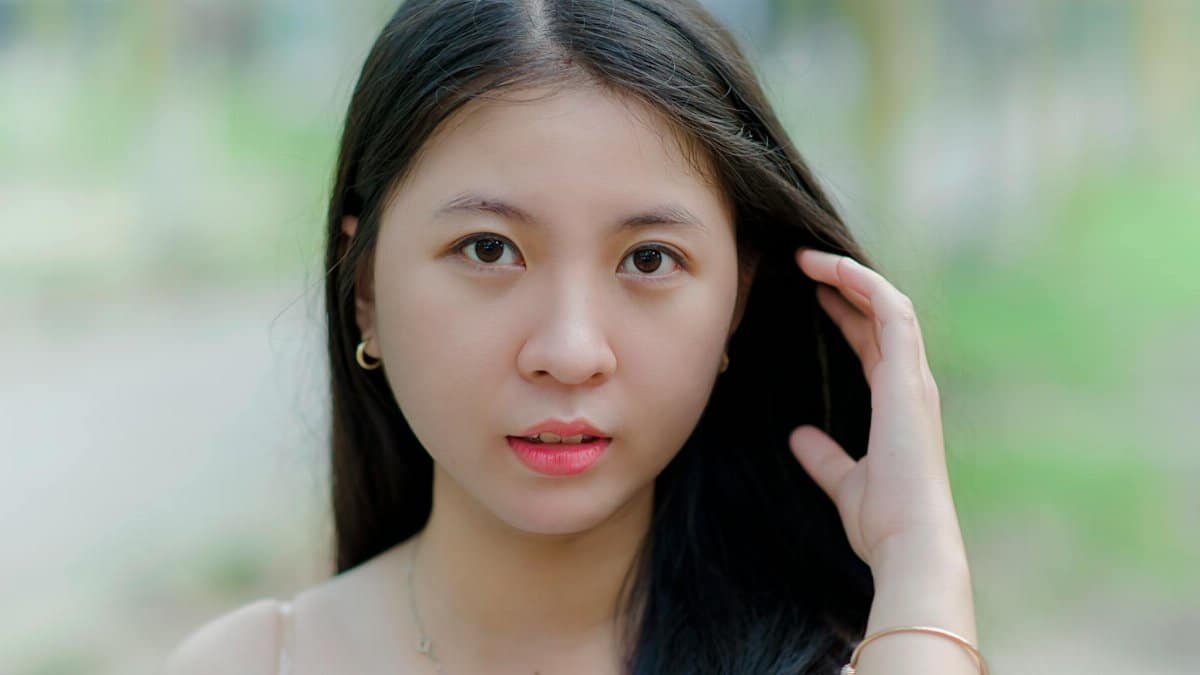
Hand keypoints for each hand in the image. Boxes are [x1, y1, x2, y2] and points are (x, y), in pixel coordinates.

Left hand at [790, 248, 963, 570]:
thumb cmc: (883, 521)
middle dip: (846, 284)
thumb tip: (798, 438)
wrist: (908, 542)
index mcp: (898, 405)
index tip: (813, 292)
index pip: (873, 342)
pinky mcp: (909, 377)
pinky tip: (834, 269)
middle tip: (804, 262)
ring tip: (810, 257)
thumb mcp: (843, 481)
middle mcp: (911, 385)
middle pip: (880, 316)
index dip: (846, 313)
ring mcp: (914, 379)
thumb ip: (824, 457)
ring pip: (889, 304)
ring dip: (850, 275)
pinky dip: (865, 285)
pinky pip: (893, 312)